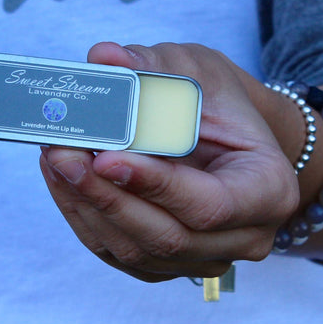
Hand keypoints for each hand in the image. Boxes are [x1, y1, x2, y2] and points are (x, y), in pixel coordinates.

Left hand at [39, 42, 299, 281]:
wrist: (221, 132)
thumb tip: (105, 58)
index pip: (209, 205)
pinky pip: (114, 250)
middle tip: (61, 152)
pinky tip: (60, 174)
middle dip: (106, 195)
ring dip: (85, 203)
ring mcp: (201, 259)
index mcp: (269, 192)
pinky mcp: (161, 265)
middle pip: (166, 236)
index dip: (156, 186)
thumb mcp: (195, 70)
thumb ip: (152, 67)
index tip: (106, 157)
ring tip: (54, 155)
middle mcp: (243, 238)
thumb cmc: (216, 101)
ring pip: (133, 249)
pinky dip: (81, 212)